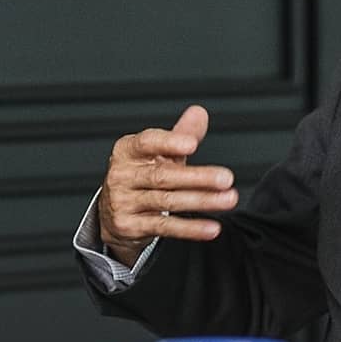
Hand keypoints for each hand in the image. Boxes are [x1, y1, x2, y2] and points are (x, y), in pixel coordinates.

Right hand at [98, 105, 237, 266]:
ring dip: (201, 201)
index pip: (147, 142)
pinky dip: (190, 228)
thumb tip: (199, 113)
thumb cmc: (141, 177)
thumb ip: (181, 135)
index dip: (170, 142)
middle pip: (163, 175)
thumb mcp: (158, 154)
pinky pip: (163, 227)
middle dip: (198, 177)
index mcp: (127, 151)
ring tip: (227, 199)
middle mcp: (121, 175)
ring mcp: (122, 202)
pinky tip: (210, 227)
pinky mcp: (128, 226)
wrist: (113, 212)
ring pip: (167, 201)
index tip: (192, 144)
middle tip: (226, 178)